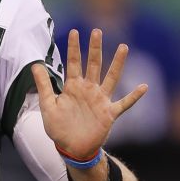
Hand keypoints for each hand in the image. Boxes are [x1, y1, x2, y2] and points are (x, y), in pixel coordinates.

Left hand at [33, 28, 146, 157]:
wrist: (72, 149)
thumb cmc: (59, 128)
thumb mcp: (47, 106)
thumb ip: (43, 85)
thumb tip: (35, 65)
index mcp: (73, 87)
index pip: (74, 63)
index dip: (74, 48)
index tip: (75, 31)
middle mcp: (89, 89)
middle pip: (93, 64)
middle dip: (95, 48)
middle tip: (97, 31)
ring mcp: (100, 100)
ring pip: (111, 78)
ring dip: (117, 63)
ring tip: (123, 47)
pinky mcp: (109, 113)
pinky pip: (124, 103)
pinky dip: (134, 96)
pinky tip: (144, 87)